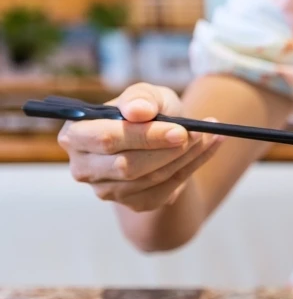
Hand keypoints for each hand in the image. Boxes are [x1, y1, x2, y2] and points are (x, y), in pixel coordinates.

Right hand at [58, 83, 221, 212]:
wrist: (163, 139)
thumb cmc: (147, 111)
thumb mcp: (146, 95)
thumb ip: (140, 98)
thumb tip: (138, 111)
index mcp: (75, 135)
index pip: (106, 139)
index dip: (144, 136)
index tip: (180, 130)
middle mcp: (84, 167)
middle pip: (127, 166)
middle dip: (167, 150)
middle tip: (199, 134)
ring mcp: (107, 190)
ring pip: (151, 179)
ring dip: (186, 157)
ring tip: (209, 135)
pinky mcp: (134, 203)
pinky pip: (167, 189)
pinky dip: (193, 167)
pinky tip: (211, 147)